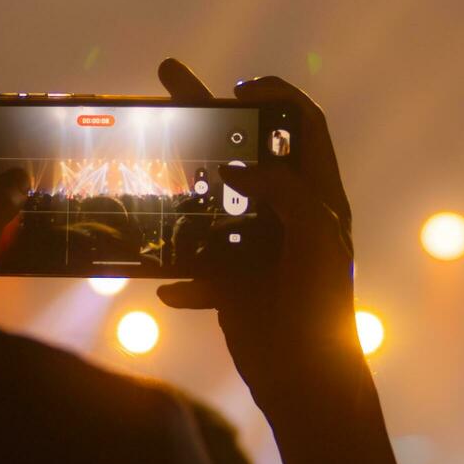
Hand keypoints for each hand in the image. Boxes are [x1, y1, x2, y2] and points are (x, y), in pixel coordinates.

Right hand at [153, 60, 362, 408]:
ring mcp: (255, 247)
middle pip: (246, 149)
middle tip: (168, 78)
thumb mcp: (315, 240)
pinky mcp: (230, 283)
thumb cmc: (322, 310)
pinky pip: (195, 266)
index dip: (277, 97)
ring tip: (142, 161)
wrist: (305, 384)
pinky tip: (170, 286)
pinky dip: (180, 274)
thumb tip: (240, 167)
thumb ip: (287, 193)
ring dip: (180, 190)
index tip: (238, 88)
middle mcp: (287, 215)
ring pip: (211, 203)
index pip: (305, 126)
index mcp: (318, 198)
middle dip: (207, 113)